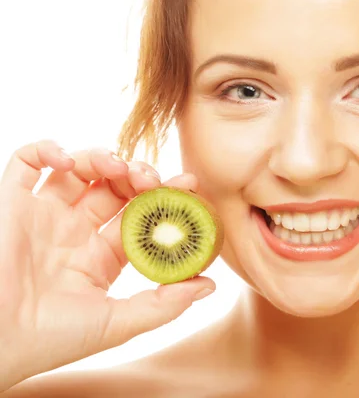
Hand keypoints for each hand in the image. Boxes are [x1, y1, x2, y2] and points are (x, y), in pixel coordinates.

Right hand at [0, 141, 214, 387]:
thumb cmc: (51, 339)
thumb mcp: (117, 323)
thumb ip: (164, 304)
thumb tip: (209, 285)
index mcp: (100, 257)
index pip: (141, 217)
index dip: (165, 199)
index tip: (188, 184)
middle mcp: (74, 232)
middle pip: (114, 188)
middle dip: (138, 175)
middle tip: (151, 176)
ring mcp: (43, 214)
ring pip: (79, 169)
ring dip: (102, 157)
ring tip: (117, 166)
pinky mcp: (9, 202)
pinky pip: (26, 161)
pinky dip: (47, 149)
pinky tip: (66, 159)